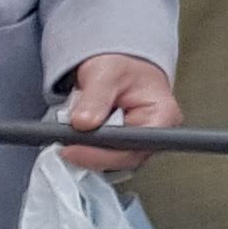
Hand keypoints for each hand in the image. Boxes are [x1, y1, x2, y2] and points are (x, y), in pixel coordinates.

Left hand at [59, 54, 178, 172]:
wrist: (118, 67)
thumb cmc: (121, 67)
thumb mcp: (106, 72)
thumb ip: (95, 97)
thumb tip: (82, 123)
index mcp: (162, 116)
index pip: (134, 148)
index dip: (102, 155)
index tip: (73, 148)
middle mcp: (155, 136)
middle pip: (120, 159)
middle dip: (89, 149)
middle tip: (65, 133)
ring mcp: (138, 145)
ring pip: (108, 161)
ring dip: (85, 147)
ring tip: (75, 121)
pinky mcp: (121, 149)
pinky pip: (100, 158)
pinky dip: (84, 147)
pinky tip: (78, 130)